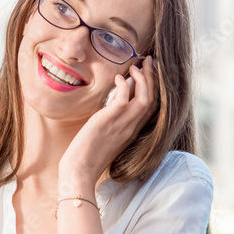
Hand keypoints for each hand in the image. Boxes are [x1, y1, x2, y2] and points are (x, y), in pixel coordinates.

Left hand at [60, 55, 158, 184]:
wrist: (80, 171)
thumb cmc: (89, 155)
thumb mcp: (107, 135)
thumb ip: (115, 120)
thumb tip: (117, 100)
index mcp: (133, 131)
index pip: (152, 107)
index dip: (154, 88)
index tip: (149, 73)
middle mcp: (132, 127)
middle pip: (153, 99)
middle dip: (153, 78)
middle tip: (148, 62)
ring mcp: (123, 124)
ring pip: (145, 97)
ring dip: (143, 79)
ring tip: (136, 66)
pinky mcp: (110, 120)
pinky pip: (124, 97)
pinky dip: (124, 84)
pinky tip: (117, 79)